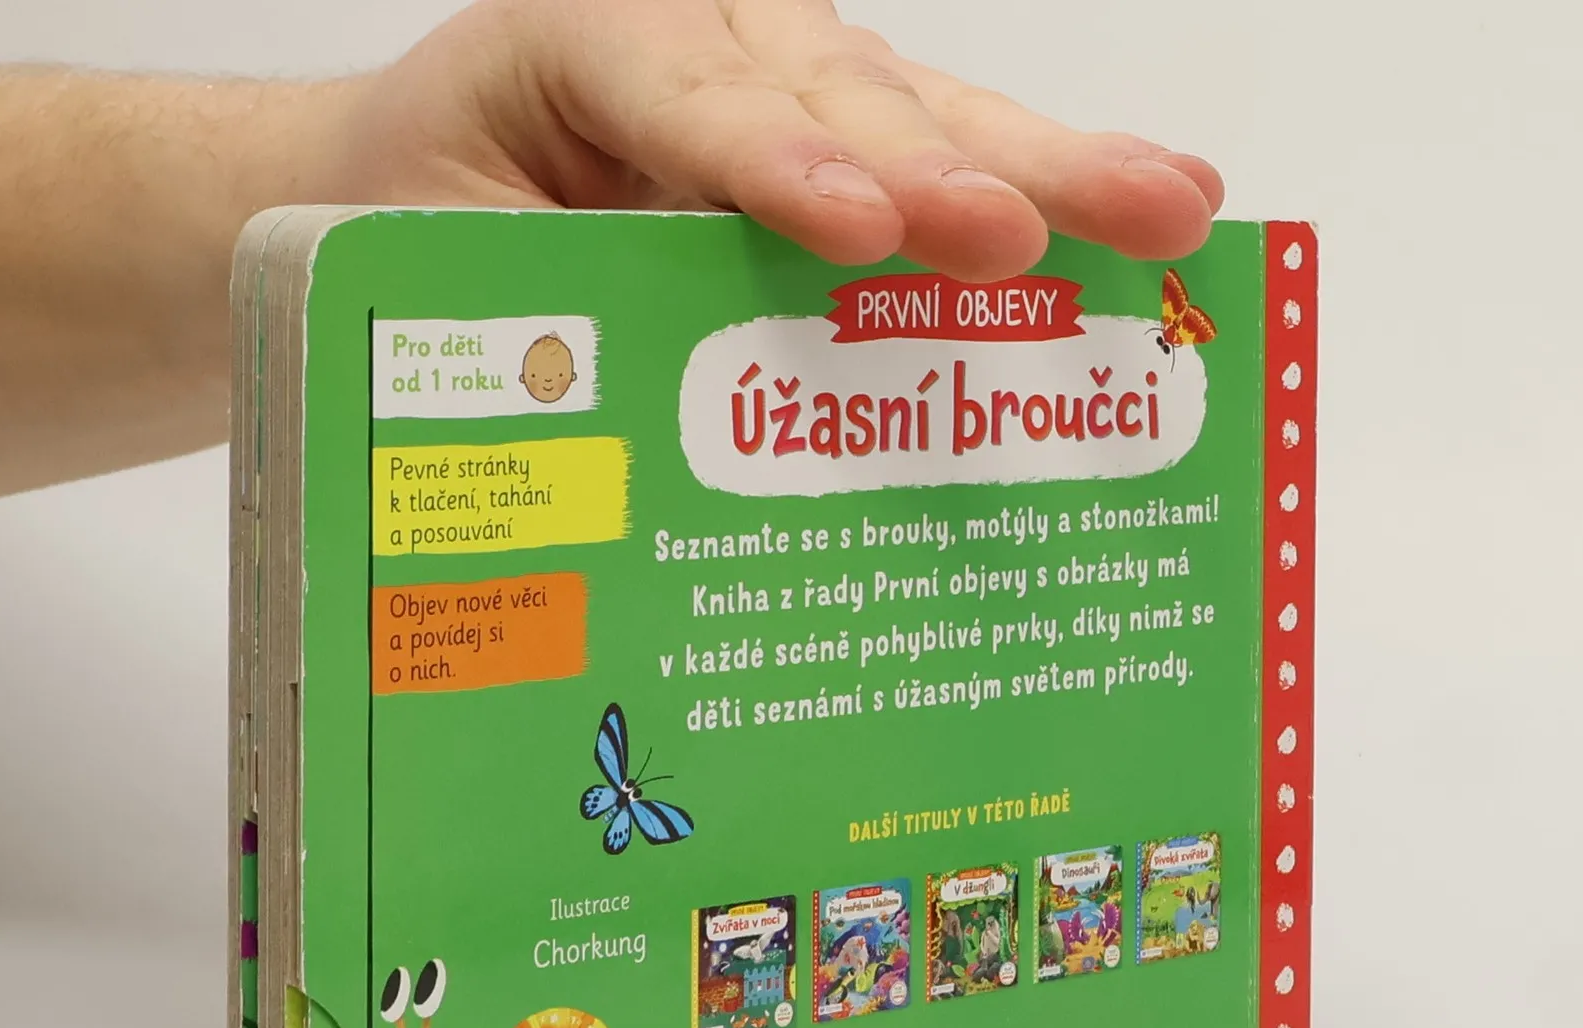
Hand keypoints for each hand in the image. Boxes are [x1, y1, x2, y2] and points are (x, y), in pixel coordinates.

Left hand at [329, 0, 1223, 279]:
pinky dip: (1044, 185)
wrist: (418, 165)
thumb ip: (540, 306)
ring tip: (1165, 208)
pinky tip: (1150, 203)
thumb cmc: (427, 210)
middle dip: (939, 172)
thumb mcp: (441, 256)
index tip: (857, 228)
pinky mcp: (844, 126)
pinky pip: (944, 151)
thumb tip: (645, 433)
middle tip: (1015, 238)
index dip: (780, 165)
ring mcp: (792, 72)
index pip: (691, 101)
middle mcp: (710, 30)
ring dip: (1046, 169)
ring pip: (925, 113)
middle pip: (842, 98)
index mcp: (585, 38)